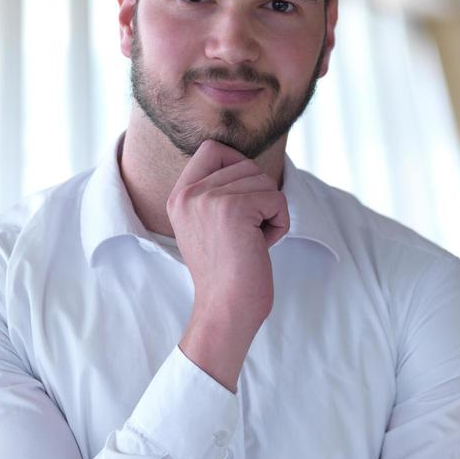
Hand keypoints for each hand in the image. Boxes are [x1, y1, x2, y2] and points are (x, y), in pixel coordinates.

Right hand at [169, 139, 288, 390]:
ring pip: (264, 181)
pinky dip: (280, 224)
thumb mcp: (208, 225)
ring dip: (270, 213)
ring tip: (251, 242)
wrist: (225, 309)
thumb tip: (249, 166)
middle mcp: (189, 193)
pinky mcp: (235, 208)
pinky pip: (277, 199)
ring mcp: (209, 199)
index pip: (213, 149)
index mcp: (179, 196)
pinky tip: (261, 247)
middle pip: (246, 165)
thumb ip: (217, 194)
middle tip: (245, 234)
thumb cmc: (226, 274)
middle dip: (259, 198)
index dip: (238, 165)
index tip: (243, 202)